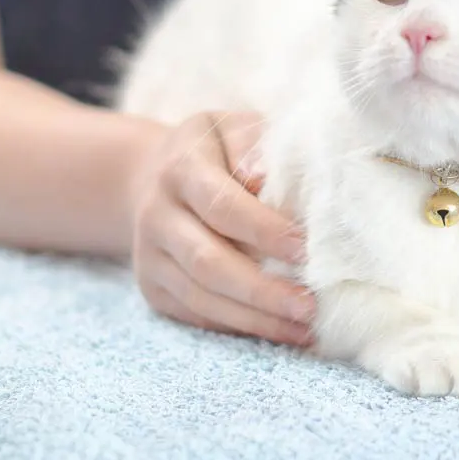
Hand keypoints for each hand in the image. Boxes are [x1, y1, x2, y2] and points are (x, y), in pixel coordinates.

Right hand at [129, 112, 315, 346]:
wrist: (155, 176)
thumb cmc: (217, 151)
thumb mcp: (234, 128)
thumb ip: (252, 145)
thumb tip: (264, 177)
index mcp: (179, 168)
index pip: (221, 205)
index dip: (265, 231)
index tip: (307, 252)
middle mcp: (155, 214)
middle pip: (208, 261)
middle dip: (262, 289)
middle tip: (309, 306)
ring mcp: (148, 255)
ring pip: (202, 296)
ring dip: (256, 318)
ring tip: (304, 329)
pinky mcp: (153, 287)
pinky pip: (197, 314)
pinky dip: (240, 327)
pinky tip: (279, 331)